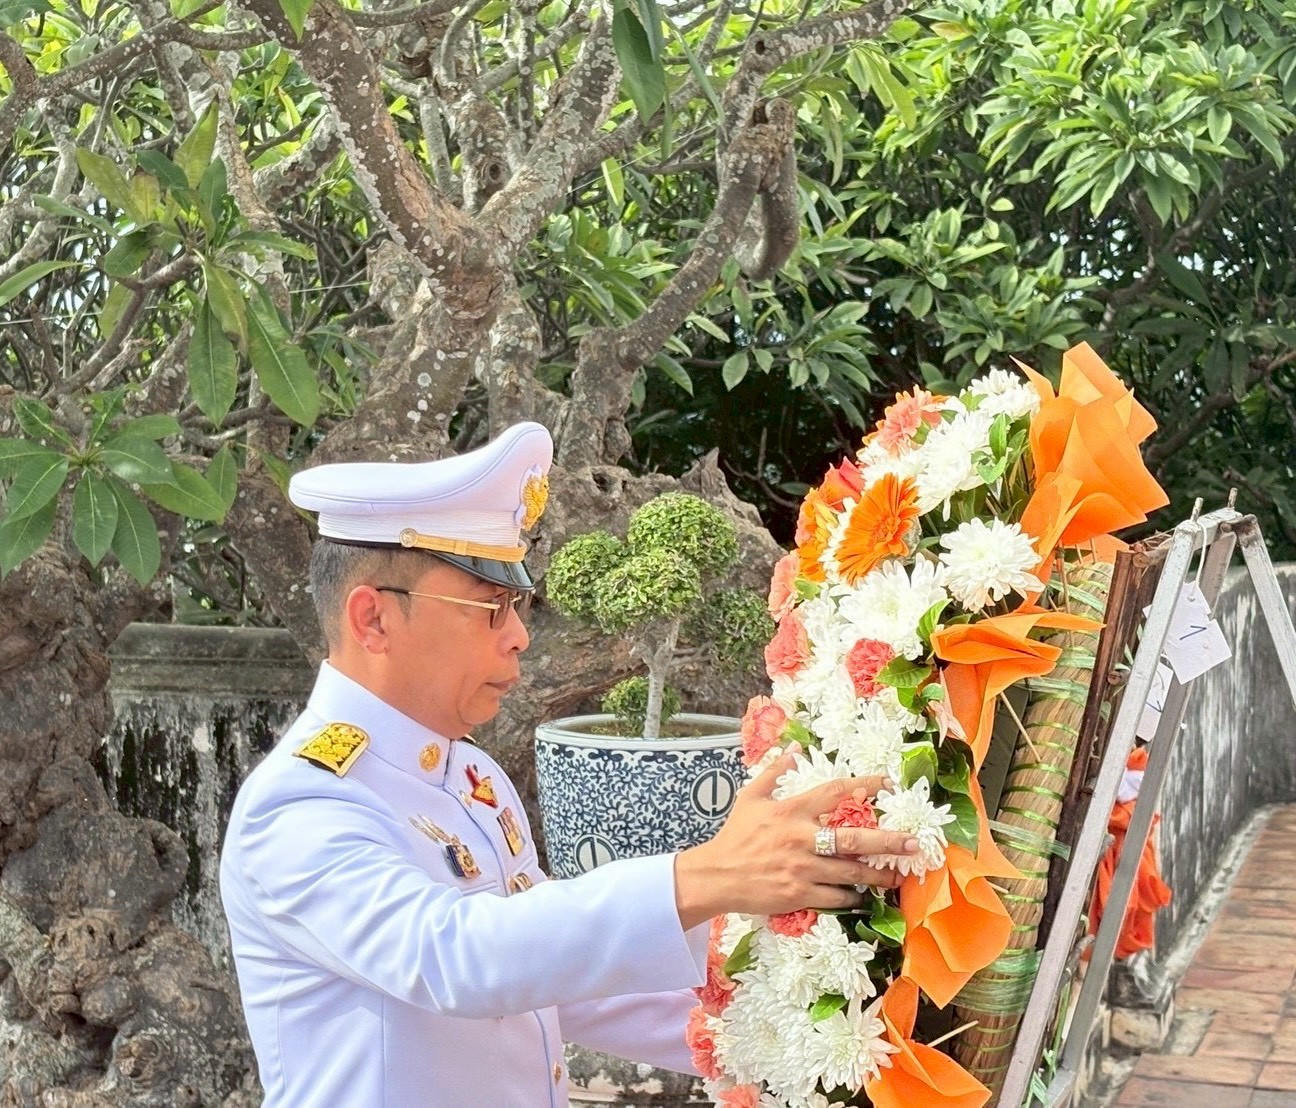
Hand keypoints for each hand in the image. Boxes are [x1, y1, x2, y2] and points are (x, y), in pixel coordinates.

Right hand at [673, 747, 919, 929]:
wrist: (716, 876)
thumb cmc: (735, 836)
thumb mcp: (750, 798)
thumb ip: (773, 772)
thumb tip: (792, 748)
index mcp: (791, 811)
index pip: (835, 792)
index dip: (864, 784)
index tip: (889, 782)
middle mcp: (802, 839)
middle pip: (853, 838)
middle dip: (887, 841)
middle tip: (913, 843)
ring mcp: (803, 869)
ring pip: (851, 873)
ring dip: (877, 876)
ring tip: (898, 877)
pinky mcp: (800, 894)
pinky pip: (836, 897)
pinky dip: (852, 897)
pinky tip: (861, 896)